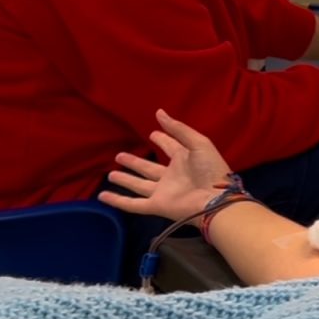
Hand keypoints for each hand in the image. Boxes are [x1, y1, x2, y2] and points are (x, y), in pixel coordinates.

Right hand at [98, 109, 229, 220]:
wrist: (215, 199)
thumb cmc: (211, 169)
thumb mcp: (198, 143)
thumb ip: (178, 129)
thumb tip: (159, 112)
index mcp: (184, 159)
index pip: (170, 147)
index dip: (162, 139)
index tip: (153, 133)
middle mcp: (172, 175)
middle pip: (149, 168)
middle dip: (135, 162)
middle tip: (119, 155)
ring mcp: (163, 191)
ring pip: (139, 185)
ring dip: (125, 180)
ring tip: (111, 173)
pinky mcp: (157, 205)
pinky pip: (134, 204)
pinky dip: (118, 201)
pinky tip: (103, 196)